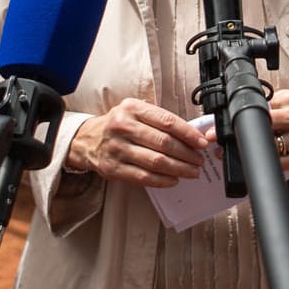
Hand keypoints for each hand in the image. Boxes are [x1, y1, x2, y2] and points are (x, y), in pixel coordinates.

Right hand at [67, 98, 208, 186]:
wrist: (87, 140)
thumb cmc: (119, 125)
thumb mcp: (135, 112)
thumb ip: (159, 120)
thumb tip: (192, 135)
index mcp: (132, 109)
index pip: (167, 121)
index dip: (188, 134)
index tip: (202, 142)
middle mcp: (123, 127)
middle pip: (164, 143)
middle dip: (187, 154)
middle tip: (200, 160)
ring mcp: (117, 149)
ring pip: (156, 162)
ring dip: (179, 169)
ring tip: (192, 171)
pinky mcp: (113, 168)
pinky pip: (143, 177)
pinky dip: (162, 180)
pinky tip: (174, 179)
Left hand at [205, 88, 288, 171]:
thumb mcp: (285, 100)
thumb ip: (265, 103)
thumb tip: (231, 110)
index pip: (259, 109)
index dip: (237, 120)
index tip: (217, 129)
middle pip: (263, 129)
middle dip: (239, 137)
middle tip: (219, 143)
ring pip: (269, 148)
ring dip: (250, 152)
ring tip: (234, 153)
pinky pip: (280, 165)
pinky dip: (266, 164)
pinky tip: (256, 161)